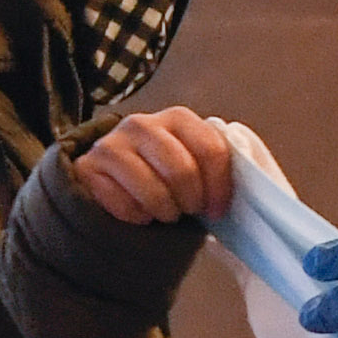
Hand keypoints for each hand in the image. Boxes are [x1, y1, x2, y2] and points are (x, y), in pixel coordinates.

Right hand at [75, 105, 238, 225]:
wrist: (108, 185)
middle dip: (190, 201)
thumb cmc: (163, 180)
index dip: (219, 186)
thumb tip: (249, 179)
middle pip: (182, 170)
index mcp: (177, 118)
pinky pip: (124, 205)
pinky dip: (136, 218)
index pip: (211, 148)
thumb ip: (214, 164)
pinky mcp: (88, 168)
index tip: (217, 210)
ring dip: (164, 212)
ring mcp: (111, 144)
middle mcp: (142, 123)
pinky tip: (137, 213)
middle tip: (186, 211)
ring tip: (163, 213)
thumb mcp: (192, 165)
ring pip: (153, 191)